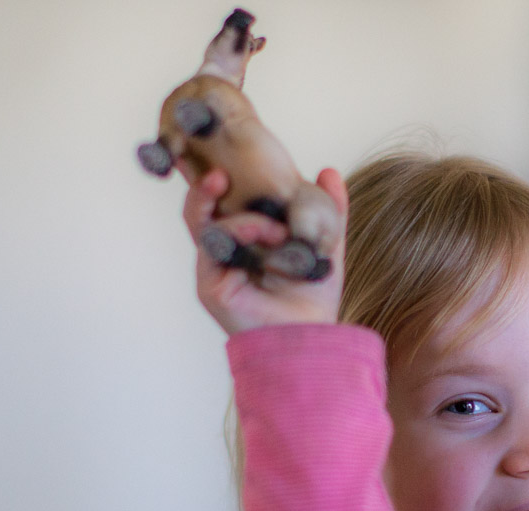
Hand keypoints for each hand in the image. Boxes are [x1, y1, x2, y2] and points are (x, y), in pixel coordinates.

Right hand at [180, 166, 347, 334]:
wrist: (312, 337)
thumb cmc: (313, 297)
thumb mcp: (325, 245)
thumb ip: (328, 211)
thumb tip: (328, 172)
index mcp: (243, 238)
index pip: (221, 200)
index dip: (216, 177)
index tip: (227, 155)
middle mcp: (222, 250)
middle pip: (199, 207)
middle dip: (203, 184)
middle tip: (221, 172)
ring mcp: (213, 267)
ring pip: (203, 223)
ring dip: (240, 216)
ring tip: (273, 226)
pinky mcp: (210, 284)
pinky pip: (213, 246)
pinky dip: (239, 232)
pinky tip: (268, 235)